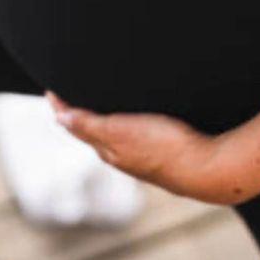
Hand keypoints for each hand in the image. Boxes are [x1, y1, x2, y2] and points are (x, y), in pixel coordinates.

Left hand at [45, 92, 247, 205]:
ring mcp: (141, 158)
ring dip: (100, 121)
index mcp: (107, 149)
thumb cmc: (165, 147)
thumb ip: (89, 125)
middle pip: (92, 133)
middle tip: (68, 95)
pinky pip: (133, 138)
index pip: (76, 126)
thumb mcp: (121, 131)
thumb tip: (59, 119)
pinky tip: (133, 122)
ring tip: (96, 105)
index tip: (51, 90)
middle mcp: (121, 156)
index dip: (62, 107)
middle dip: (79, 114)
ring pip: (112, 138)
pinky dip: (123, 127)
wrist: (208, 169)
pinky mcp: (161, 155)